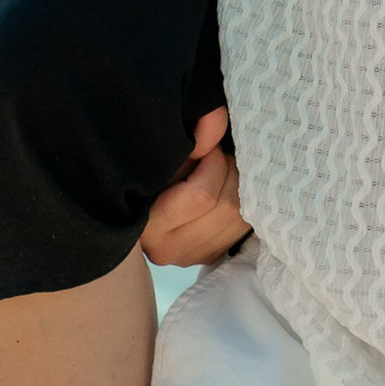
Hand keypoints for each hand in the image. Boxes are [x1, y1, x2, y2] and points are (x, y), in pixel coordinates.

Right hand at [141, 108, 250, 265]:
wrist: (140, 196)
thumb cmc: (150, 168)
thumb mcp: (162, 154)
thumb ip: (187, 144)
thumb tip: (215, 128)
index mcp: (148, 227)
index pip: (202, 196)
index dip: (213, 163)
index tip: (207, 147)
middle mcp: (167, 251)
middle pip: (225, 207)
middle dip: (229, 171)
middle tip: (217, 154)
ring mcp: (190, 257)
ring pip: (240, 217)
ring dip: (239, 184)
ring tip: (221, 168)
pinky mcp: (209, 255)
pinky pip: (243, 226)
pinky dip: (245, 200)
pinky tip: (228, 186)